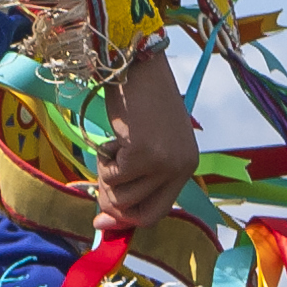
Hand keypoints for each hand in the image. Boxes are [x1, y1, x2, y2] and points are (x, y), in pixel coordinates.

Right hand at [96, 51, 196, 240]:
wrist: (138, 63)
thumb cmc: (138, 99)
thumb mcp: (145, 143)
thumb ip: (135, 177)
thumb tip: (102, 219)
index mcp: (186, 165)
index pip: (158, 211)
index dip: (127, 220)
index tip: (99, 223)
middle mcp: (181, 168)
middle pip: (137, 211)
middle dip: (110, 201)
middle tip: (102, 172)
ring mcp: (164, 163)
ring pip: (120, 195)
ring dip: (106, 174)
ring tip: (114, 144)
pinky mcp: (144, 154)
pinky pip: (111, 176)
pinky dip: (104, 158)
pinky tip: (115, 135)